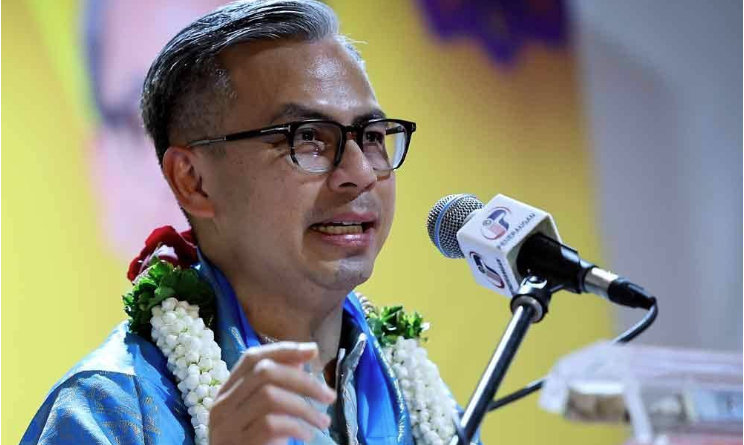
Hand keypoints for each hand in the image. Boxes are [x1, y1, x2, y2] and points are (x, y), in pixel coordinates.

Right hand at [209, 342, 335, 444]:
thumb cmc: (255, 443)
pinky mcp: (237, 443)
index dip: (284, 350)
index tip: (313, 351)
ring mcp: (226, 425)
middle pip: (265, 373)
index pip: (252, 358)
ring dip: (305, 408)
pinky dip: (295, 427)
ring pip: (269, 396)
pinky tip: (307, 435)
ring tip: (323, 422)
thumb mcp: (265, 411)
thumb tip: (303, 356)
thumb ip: (278, 385)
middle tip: (329, 396)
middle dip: (303, 381)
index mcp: (227, 391)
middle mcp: (222, 404)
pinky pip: (270, 425)